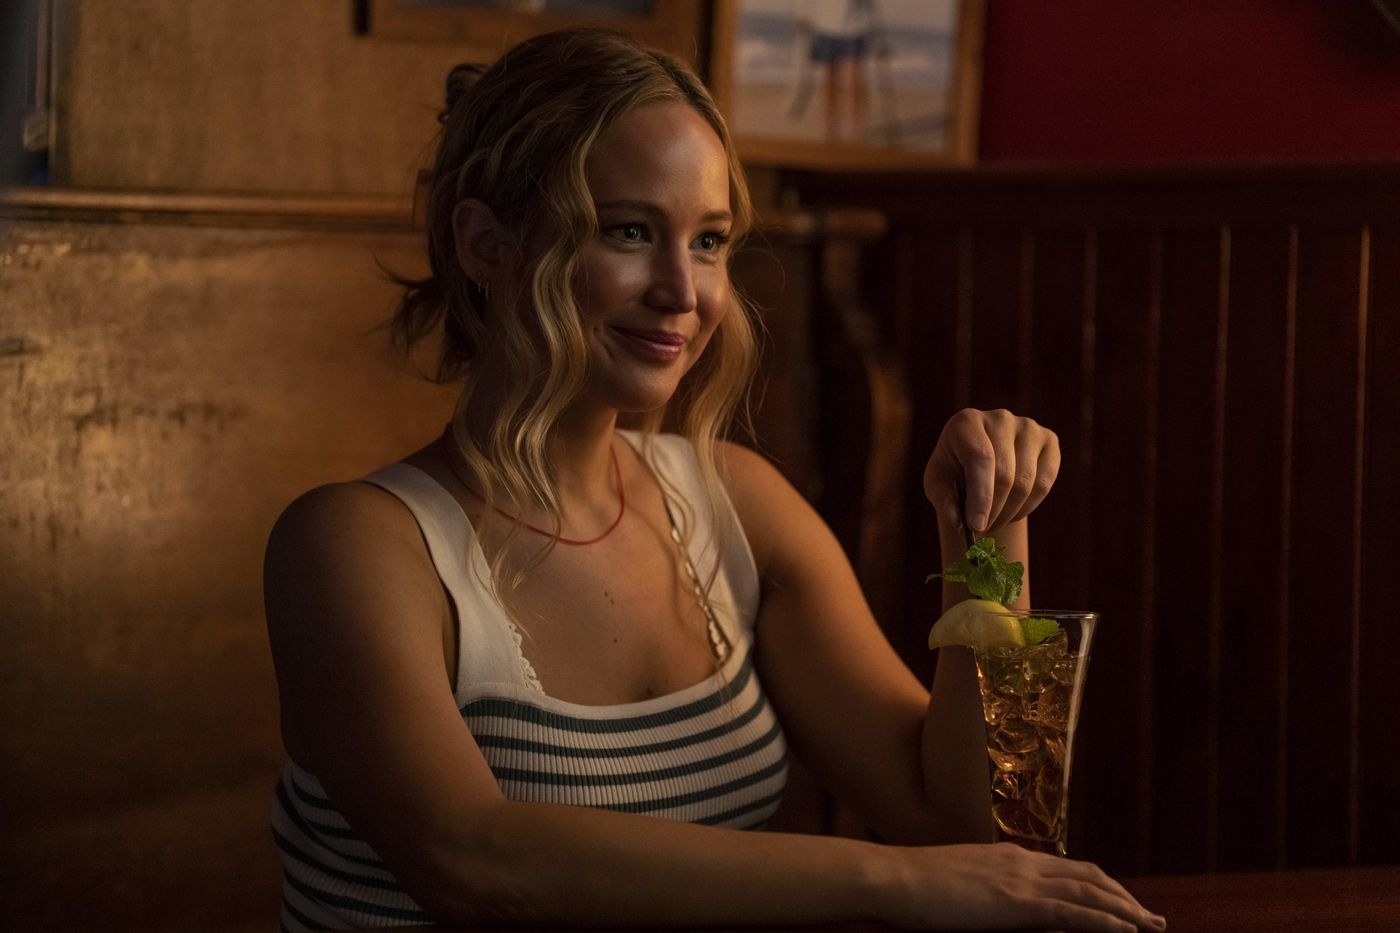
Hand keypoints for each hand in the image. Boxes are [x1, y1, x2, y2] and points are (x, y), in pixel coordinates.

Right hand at [889, 843, 1165, 931]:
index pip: (1069, 867)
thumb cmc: (914, 885)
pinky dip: (1104, 920)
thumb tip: (1003, 903)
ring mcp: (1019, 881)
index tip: (1124, 901)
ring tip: (1152, 926)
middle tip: (1152, 919)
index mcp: (1009, 857)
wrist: (893, 877)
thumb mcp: (961, 882)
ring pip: (1089, 891)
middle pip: (1089, 876)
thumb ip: (990, 888)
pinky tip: (1126, 931)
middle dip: (1124, 897)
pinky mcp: (1014, 904)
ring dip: (1126, 909)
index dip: (1102, 884)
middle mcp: (1022, 863)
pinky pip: (1071, 911)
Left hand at [922, 408, 1059, 535]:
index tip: (976, 526)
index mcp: (966, 422)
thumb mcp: (938, 483)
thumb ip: (944, 499)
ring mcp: (1028, 427)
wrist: (980, 460)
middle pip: (1005, 475)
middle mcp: (1000, 418)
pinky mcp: (1049, 440)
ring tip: (993, 522)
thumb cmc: (955, 470)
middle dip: (993, 511)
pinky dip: (1029, 505)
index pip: (980, 459)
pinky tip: (1013, 512)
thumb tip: (958, 520)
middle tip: (981, 532)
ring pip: (1026, 482)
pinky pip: (1045, 481)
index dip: (981, 496)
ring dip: (1009, 513)